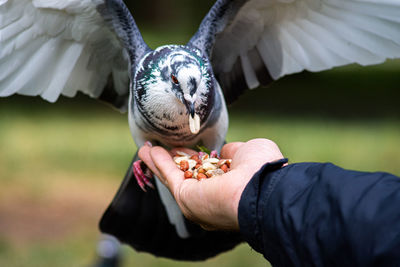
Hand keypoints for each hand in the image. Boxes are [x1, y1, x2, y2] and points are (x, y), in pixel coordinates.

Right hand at [138, 138, 284, 230]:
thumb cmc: (262, 168)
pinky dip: (158, 163)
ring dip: (158, 162)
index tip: (185, 148)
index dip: (193, 158)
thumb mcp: (249, 151)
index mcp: (228, 185)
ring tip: (146, 148)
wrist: (262, 187)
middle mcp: (211, 195)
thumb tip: (223, 152)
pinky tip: (149, 151)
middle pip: (186, 175)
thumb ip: (232, 152)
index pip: (206, 171)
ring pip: (174, 176)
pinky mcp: (186, 198)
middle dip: (171, 161)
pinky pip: (170, 177)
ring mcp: (198, 199)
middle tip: (158, 149)